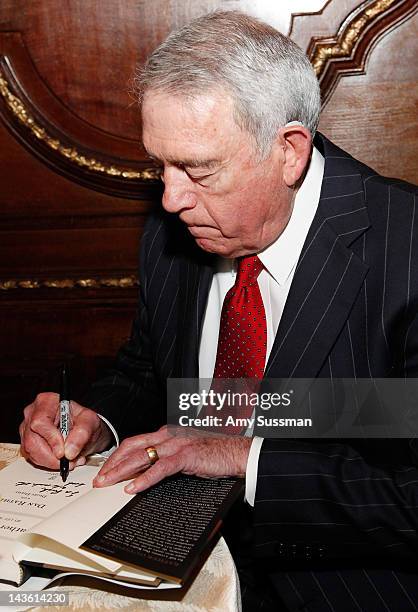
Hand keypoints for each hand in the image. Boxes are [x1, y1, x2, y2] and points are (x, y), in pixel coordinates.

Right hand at [19, 392, 111, 469]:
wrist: (84, 430)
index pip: (40, 422)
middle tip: (69, 461)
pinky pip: (33, 458)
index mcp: (47, 401)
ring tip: (69, 460)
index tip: (63, 452)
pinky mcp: (27, 442)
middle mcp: (33, 413)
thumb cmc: (85, 421)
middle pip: (32, 440)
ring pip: (31, 451)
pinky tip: (61, 460)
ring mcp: (27, 428)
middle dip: (51, 456)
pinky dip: (48, 463)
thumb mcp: (90, 422)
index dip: (51, 439)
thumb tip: (69, 451)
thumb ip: (82, 433)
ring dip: (51, 461)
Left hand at [93, 425, 250, 493]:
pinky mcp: (185, 456)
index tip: (105, 469)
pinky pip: (160, 468)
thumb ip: (166, 459)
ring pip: (141, 456)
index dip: (117, 456)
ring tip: (107, 483)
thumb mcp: (184, 454)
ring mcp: (176, 444)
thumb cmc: (213, 454)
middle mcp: (168, 436)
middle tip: (99, 479)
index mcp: (166, 434)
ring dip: (121, 471)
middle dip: (112, 463)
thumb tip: (145, 473)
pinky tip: (133, 488)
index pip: (134, 442)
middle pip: (132, 447)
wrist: (236, 453)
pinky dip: (144, 479)